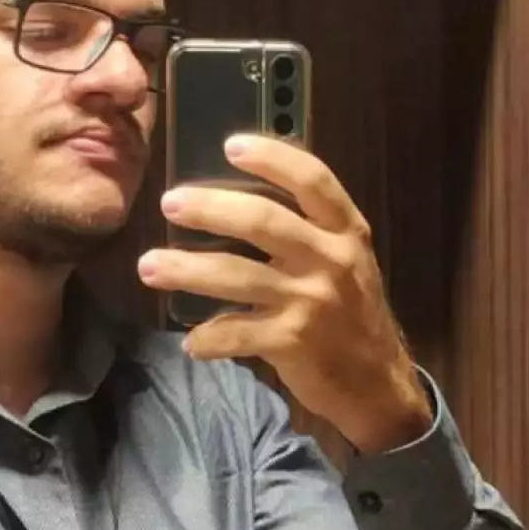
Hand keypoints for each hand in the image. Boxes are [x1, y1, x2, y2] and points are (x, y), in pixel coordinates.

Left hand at [138, 134, 431, 453]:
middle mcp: (332, 260)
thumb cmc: (351, 312)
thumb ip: (307, 230)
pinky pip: (236, 333)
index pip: (313, 180)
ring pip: (237, 276)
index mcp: (346, 231)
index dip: (273, 158)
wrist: (380, 384)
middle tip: (170, 203)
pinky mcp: (293, 342)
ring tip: (148, 267)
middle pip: (264, 221)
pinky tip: (191, 341)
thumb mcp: (345, 260)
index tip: (231, 145)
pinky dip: (208, 337)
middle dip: (211, 209)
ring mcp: (312, 302)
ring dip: (186, 270)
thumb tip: (233, 198)